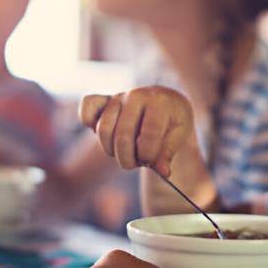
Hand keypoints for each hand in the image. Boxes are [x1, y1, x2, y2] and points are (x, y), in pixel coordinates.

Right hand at [78, 87, 194, 176]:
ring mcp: (118, 97)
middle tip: (138, 162)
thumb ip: (168, 152)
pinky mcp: (104, 99)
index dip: (148, 155)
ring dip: (112, 150)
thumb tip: (162, 172)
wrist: (168, 102)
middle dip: (128, 159)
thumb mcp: (179, 135)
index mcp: (159, 102)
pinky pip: (87, 107)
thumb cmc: (173, 121)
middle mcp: (136, 95)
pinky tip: (103, 133)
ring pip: (103, 130)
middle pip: (122, 136)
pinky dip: (88, 121)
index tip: (151, 161)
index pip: (149, 135)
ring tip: (126, 152)